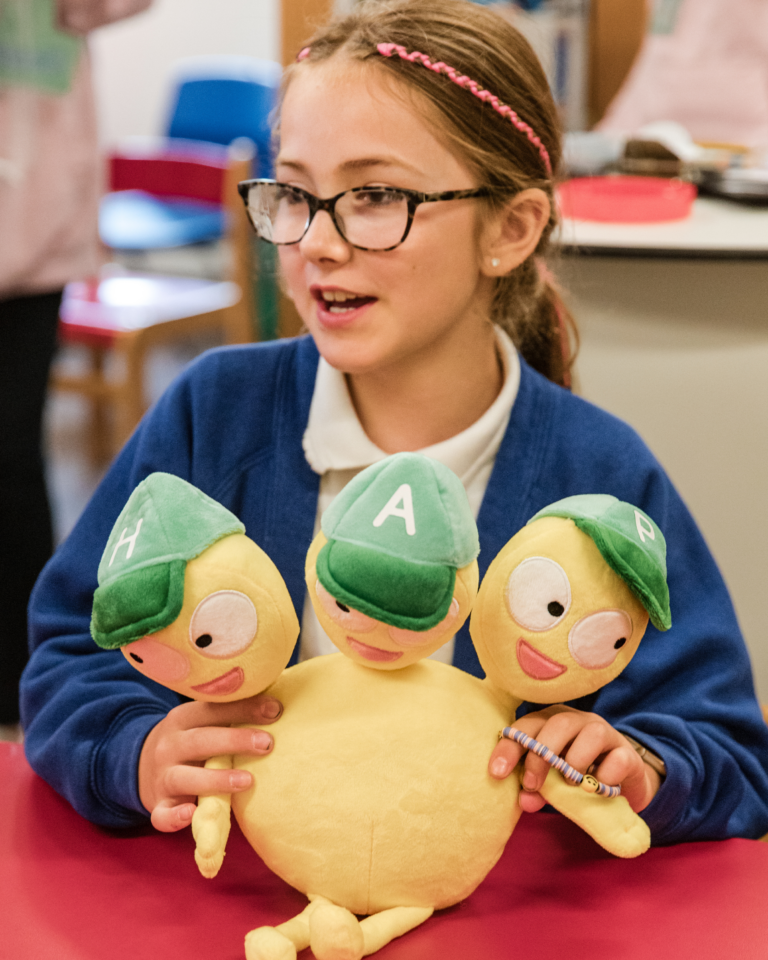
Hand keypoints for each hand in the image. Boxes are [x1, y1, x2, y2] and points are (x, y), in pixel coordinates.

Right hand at [138, 694, 281, 832]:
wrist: (141, 766)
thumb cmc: (190, 742)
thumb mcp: (200, 723)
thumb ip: (228, 716)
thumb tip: (276, 705)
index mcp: (182, 718)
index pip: (212, 710)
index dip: (244, 708)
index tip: (275, 710)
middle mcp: (169, 745)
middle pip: (201, 741)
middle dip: (235, 741)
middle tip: (267, 743)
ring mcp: (161, 777)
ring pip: (185, 777)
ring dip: (216, 779)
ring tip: (248, 781)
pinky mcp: (158, 805)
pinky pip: (162, 815)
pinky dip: (174, 817)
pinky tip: (191, 814)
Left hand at [488, 705, 660, 813]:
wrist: (620, 783)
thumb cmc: (576, 777)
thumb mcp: (552, 783)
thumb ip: (537, 789)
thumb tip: (524, 801)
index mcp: (551, 722)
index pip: (527, 725)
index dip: (510, 746)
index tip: (497, 772)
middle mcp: (578, 721)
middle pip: (558, 723)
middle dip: (541, 755)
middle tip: (533, 784)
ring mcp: (605, 733)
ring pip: (591, 734)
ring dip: (576, 762)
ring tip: (571, 784)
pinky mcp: (627, 753)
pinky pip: (619, 758)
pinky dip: (605, 775)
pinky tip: (598, 787)